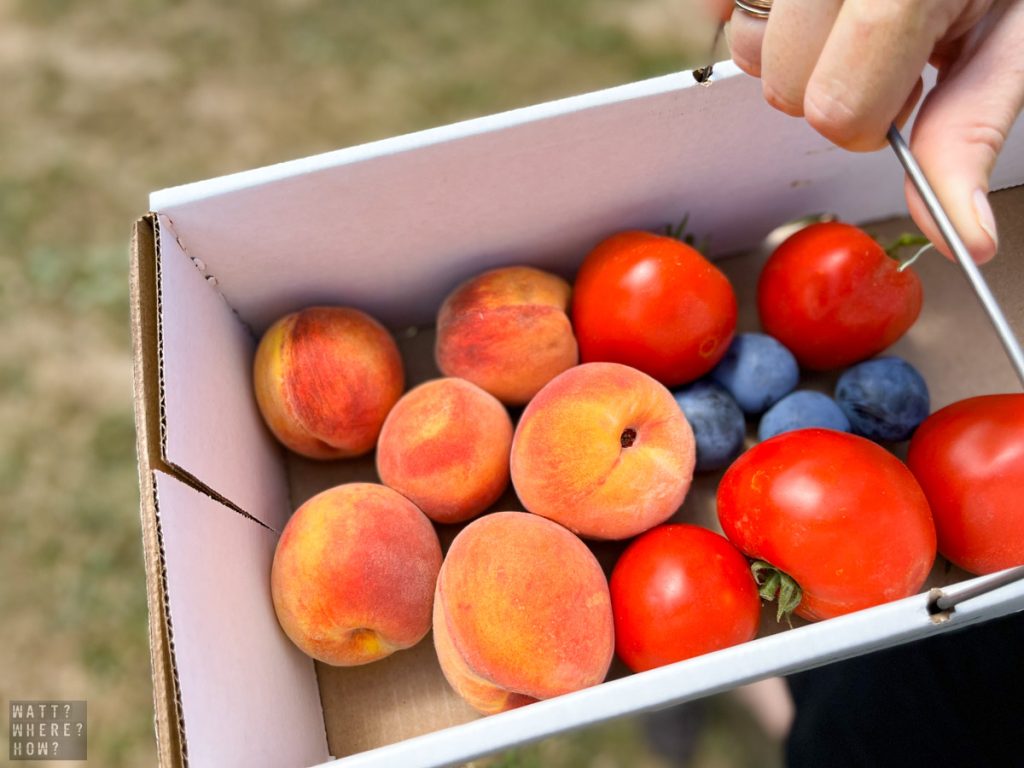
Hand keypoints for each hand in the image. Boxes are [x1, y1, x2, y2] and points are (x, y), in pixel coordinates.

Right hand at [709, 0, 1023, 263]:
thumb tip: (963, 234)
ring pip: (743, 47)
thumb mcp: (1014, 39)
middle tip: (883, 47)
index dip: (873, 122)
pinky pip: (718, 3)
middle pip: (780, 84)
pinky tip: (812, 2)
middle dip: (830, 87)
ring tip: (849, 16)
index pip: (837, 109)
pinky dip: (757, 14)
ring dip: (792, 51)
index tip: (907, 90)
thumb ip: (970, 134)